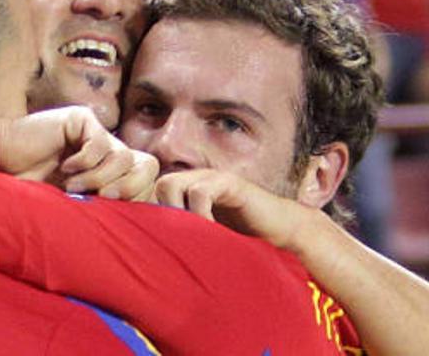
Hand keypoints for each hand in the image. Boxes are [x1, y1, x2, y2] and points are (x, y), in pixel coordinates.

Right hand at [0, 107, 158, 200]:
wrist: (0, 160)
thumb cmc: (32, 187)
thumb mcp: (73, 204)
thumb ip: (102, 208)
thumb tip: (138, 227)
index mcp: (112, 170)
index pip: (147, 179)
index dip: (138, 197)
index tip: (110, 212)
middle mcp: (109, 148)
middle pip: (148, 165)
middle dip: (128, 188)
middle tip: (101, 199)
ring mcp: (97, 131)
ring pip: (124, 156)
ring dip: (99, 178)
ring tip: (72, 187)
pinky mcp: (82, 119)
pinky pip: (100, 143)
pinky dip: (84, 162)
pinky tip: (65, 168)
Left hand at [154, 169, 311, 248]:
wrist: (286, 236)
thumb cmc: (245, 243)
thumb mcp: (207, 240)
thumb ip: (184, 239)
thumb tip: (152, 260)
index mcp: (190, 192)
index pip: (156, 194)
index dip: (154, 217)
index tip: (164, 244)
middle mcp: (198, 180)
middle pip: (160, 185)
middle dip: (163, 213)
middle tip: (180, 239)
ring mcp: (214, 179)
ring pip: (172, 183)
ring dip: (178, 214)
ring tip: (195, 237)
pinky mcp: (231, 183)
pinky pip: (200, 192)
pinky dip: (199, 214)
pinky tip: (212, 233)